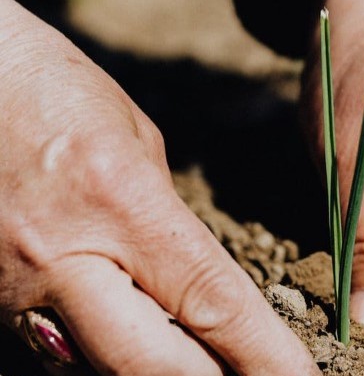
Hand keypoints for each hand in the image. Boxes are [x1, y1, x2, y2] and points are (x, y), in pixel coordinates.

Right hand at [0, 0, 319, 375]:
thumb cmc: (56, 92)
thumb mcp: (136, 141)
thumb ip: (167, 219)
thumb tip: (196, 282)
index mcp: (121, 202)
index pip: (210, 299)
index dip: (264, 352)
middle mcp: (65, 257)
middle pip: (154, 364)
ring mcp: (16, 289)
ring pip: (100, 373)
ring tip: (208, 368)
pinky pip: (59, 356)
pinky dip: (107, 363)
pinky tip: (140, 349)